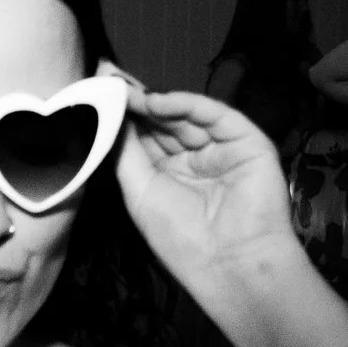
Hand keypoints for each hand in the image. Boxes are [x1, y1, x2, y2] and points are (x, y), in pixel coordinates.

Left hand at [111, 73, 298, 307]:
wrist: (230, 265)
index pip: (146, 137)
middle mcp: (196, 160)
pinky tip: (157, 100)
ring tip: (126, 92)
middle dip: (136, 103)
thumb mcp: (139, 193)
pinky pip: (215, 115)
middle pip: (165, 122)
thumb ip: (126, 153)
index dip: (124, 116)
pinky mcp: (248, 141)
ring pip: (187, 116)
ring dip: (156, 102)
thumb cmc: (183, 241)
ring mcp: (222, 149)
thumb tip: (108, 116)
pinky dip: (186, 104)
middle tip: (108, 81)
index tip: (99, 94)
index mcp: (170, 176)